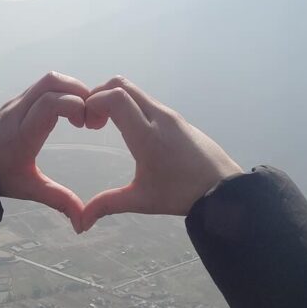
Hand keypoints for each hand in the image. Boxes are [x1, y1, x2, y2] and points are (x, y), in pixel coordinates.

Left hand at [0, 72, 88, 230]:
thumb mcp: (28, 188)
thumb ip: (58, 200)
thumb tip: (82, 223)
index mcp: (23, 131)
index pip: (51, 102)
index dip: (75, 105)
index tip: (85, 125)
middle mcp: (18, 111)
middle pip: (52, 81)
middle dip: (79, 91)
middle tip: (90, 115)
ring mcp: (15, 102)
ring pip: (47, 80)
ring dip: (70, 89)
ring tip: (81, 113)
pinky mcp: (15, 101)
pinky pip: (41, 86)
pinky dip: (60, 91)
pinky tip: (66, 112)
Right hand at [79, 76, 242, 231]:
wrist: (224, 188)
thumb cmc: (181, 194)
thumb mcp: (141, 200)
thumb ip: (108, 204)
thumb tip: (82, 222)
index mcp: (146, 134)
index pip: (116, 97)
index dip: (94, 102)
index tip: (86, 122)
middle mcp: (159, 117)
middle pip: (122, 85)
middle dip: (100, 95)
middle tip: (92, 121)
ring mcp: (170, 115)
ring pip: (136, 92)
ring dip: (116, 101)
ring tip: (108, 126)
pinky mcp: (178, 119)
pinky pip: (148, 101)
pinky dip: (131, 106)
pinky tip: (130, 132)